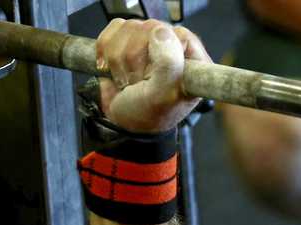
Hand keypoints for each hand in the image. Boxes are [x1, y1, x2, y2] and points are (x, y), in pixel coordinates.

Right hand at [95, 19, 210, 133]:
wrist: (124, 122)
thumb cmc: (148, 114)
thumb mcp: (162, 95)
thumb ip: (168, 64)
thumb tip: (161, 32)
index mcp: (193, 60)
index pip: (177, 34)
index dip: (158, 52)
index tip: (153, 74)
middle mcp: (175, 48)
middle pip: (149, 28)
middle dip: (134, 59)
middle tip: (138, 82)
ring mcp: (151, 43)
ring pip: (128, 27)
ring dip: (119, 59)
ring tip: (128, 80)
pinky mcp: (129, 40)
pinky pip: (113, 28)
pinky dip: (106, 51)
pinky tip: (114, 69)